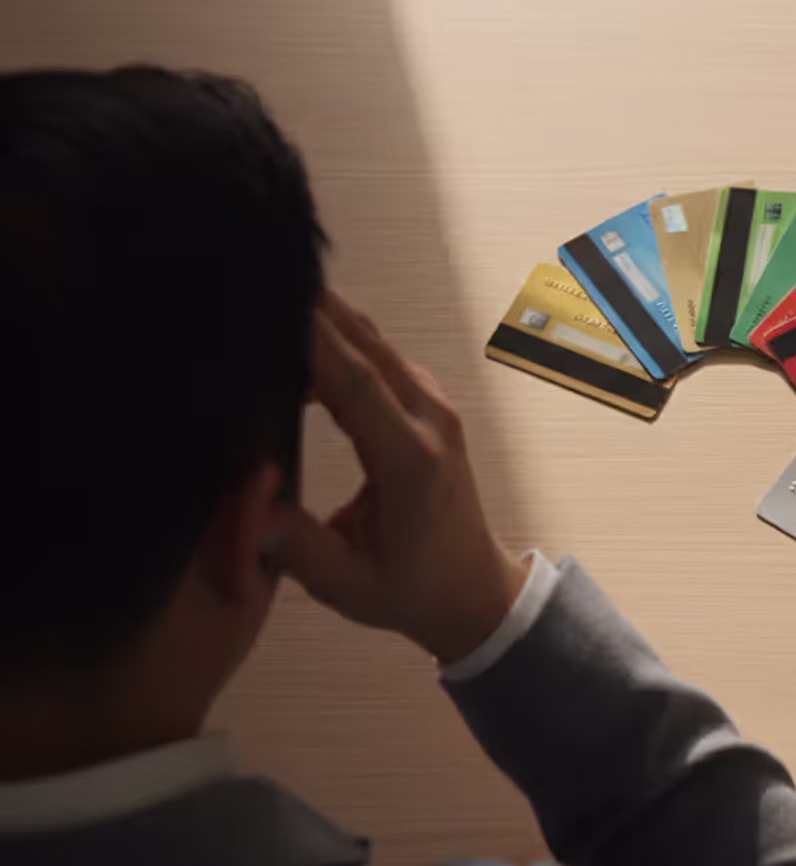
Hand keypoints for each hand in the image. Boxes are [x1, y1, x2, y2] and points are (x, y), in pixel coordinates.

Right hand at [270, 291, 526, 662]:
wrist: (475, 589)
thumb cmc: (412, 590)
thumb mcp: (349, 585)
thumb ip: (299, 548)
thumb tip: (250, 511)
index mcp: (411, 460)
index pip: (354, 382)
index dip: (312, 337)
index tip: (267, 298)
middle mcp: (429, 421)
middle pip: (365, 345)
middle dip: (312, 307)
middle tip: (252, 274)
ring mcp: (434, 407)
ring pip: (373, 344)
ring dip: (323, 319)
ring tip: (262, 295)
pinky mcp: (429, 406)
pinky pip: (380, 359)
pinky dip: (339, 341)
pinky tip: (292, 339)